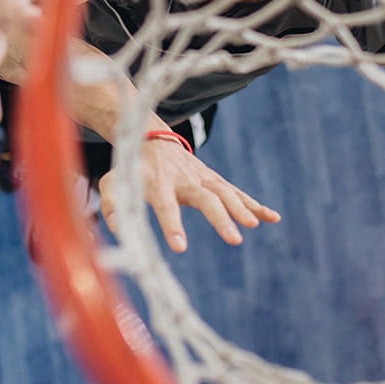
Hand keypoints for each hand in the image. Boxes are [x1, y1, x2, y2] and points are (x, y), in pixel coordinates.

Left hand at [99, 138, 280, 251]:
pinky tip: (272, 218)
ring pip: (225, 193)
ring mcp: (202, 177)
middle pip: (205, 199)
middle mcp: (184, 179)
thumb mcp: (114, 182)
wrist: (150, 136)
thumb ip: (112, 206)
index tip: (180, 247)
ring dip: (241, 209)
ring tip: (253, 226)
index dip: (172, 224)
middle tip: (234, 240)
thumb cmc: (131, 167)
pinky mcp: (213, 180)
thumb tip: (118, 232)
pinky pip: (236, 192)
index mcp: (158, 183)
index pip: (166, 205)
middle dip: (220, 219)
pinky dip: (254, 204)